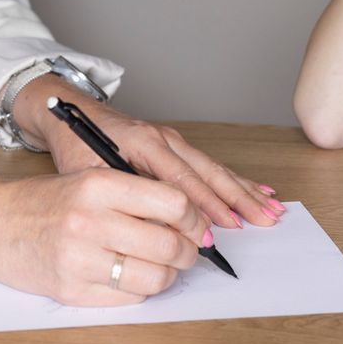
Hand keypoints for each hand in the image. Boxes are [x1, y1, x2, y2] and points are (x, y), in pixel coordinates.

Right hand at [0, 167, 209, 304]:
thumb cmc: (45, 202)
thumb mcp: (89, 180)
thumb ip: (135, 196)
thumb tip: (191, 223)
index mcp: (97, 185)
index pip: (172, 202)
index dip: (194, 218)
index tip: (197, 225)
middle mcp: (89, 221)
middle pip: (169, 245)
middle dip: (188, 252)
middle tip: (188, 251)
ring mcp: (79, 260)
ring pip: (155, 277)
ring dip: (168, 275)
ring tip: (162, 267)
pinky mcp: (72, 291)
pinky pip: (129, 298)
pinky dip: (140, 291)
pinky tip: (130, 277)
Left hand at [18, 78, 284, 229]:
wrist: (71, 112)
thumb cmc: (75, 144)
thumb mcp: (87, 172)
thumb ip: (119, 194)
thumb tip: (150, 227)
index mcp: (143, 142)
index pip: (179, 180)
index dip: (201, 207)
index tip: (219, 232)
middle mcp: (164, 138)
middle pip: (208, 171)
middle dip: (238, 198)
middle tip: (263, 220)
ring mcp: (173, 140)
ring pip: (214, 168)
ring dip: (243, 190)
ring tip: (271, 209)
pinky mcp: (175, 145)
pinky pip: (209, 165)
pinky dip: (235, 179)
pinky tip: (256, 191)